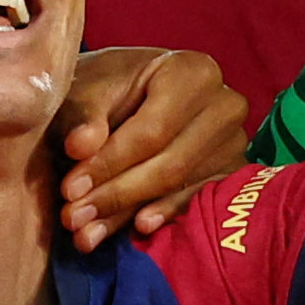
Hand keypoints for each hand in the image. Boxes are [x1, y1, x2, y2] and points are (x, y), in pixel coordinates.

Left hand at [52, 45, 251, 243]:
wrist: (130, 94)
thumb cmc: (107, 88)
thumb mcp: (86, 90)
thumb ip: (83, 116)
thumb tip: (80, 146)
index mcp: (192, 72)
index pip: (153, 130)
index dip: (110, 163)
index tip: (69, 189)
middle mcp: (225, 105)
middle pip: (171, 164)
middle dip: (116, 194)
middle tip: (73, 217)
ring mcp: (235, 141)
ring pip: (181, 187)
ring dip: (130, 212)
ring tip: (87, 232)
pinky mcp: (234, 171)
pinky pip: (201, 202)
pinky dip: (164, 215)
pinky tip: (136, 227)